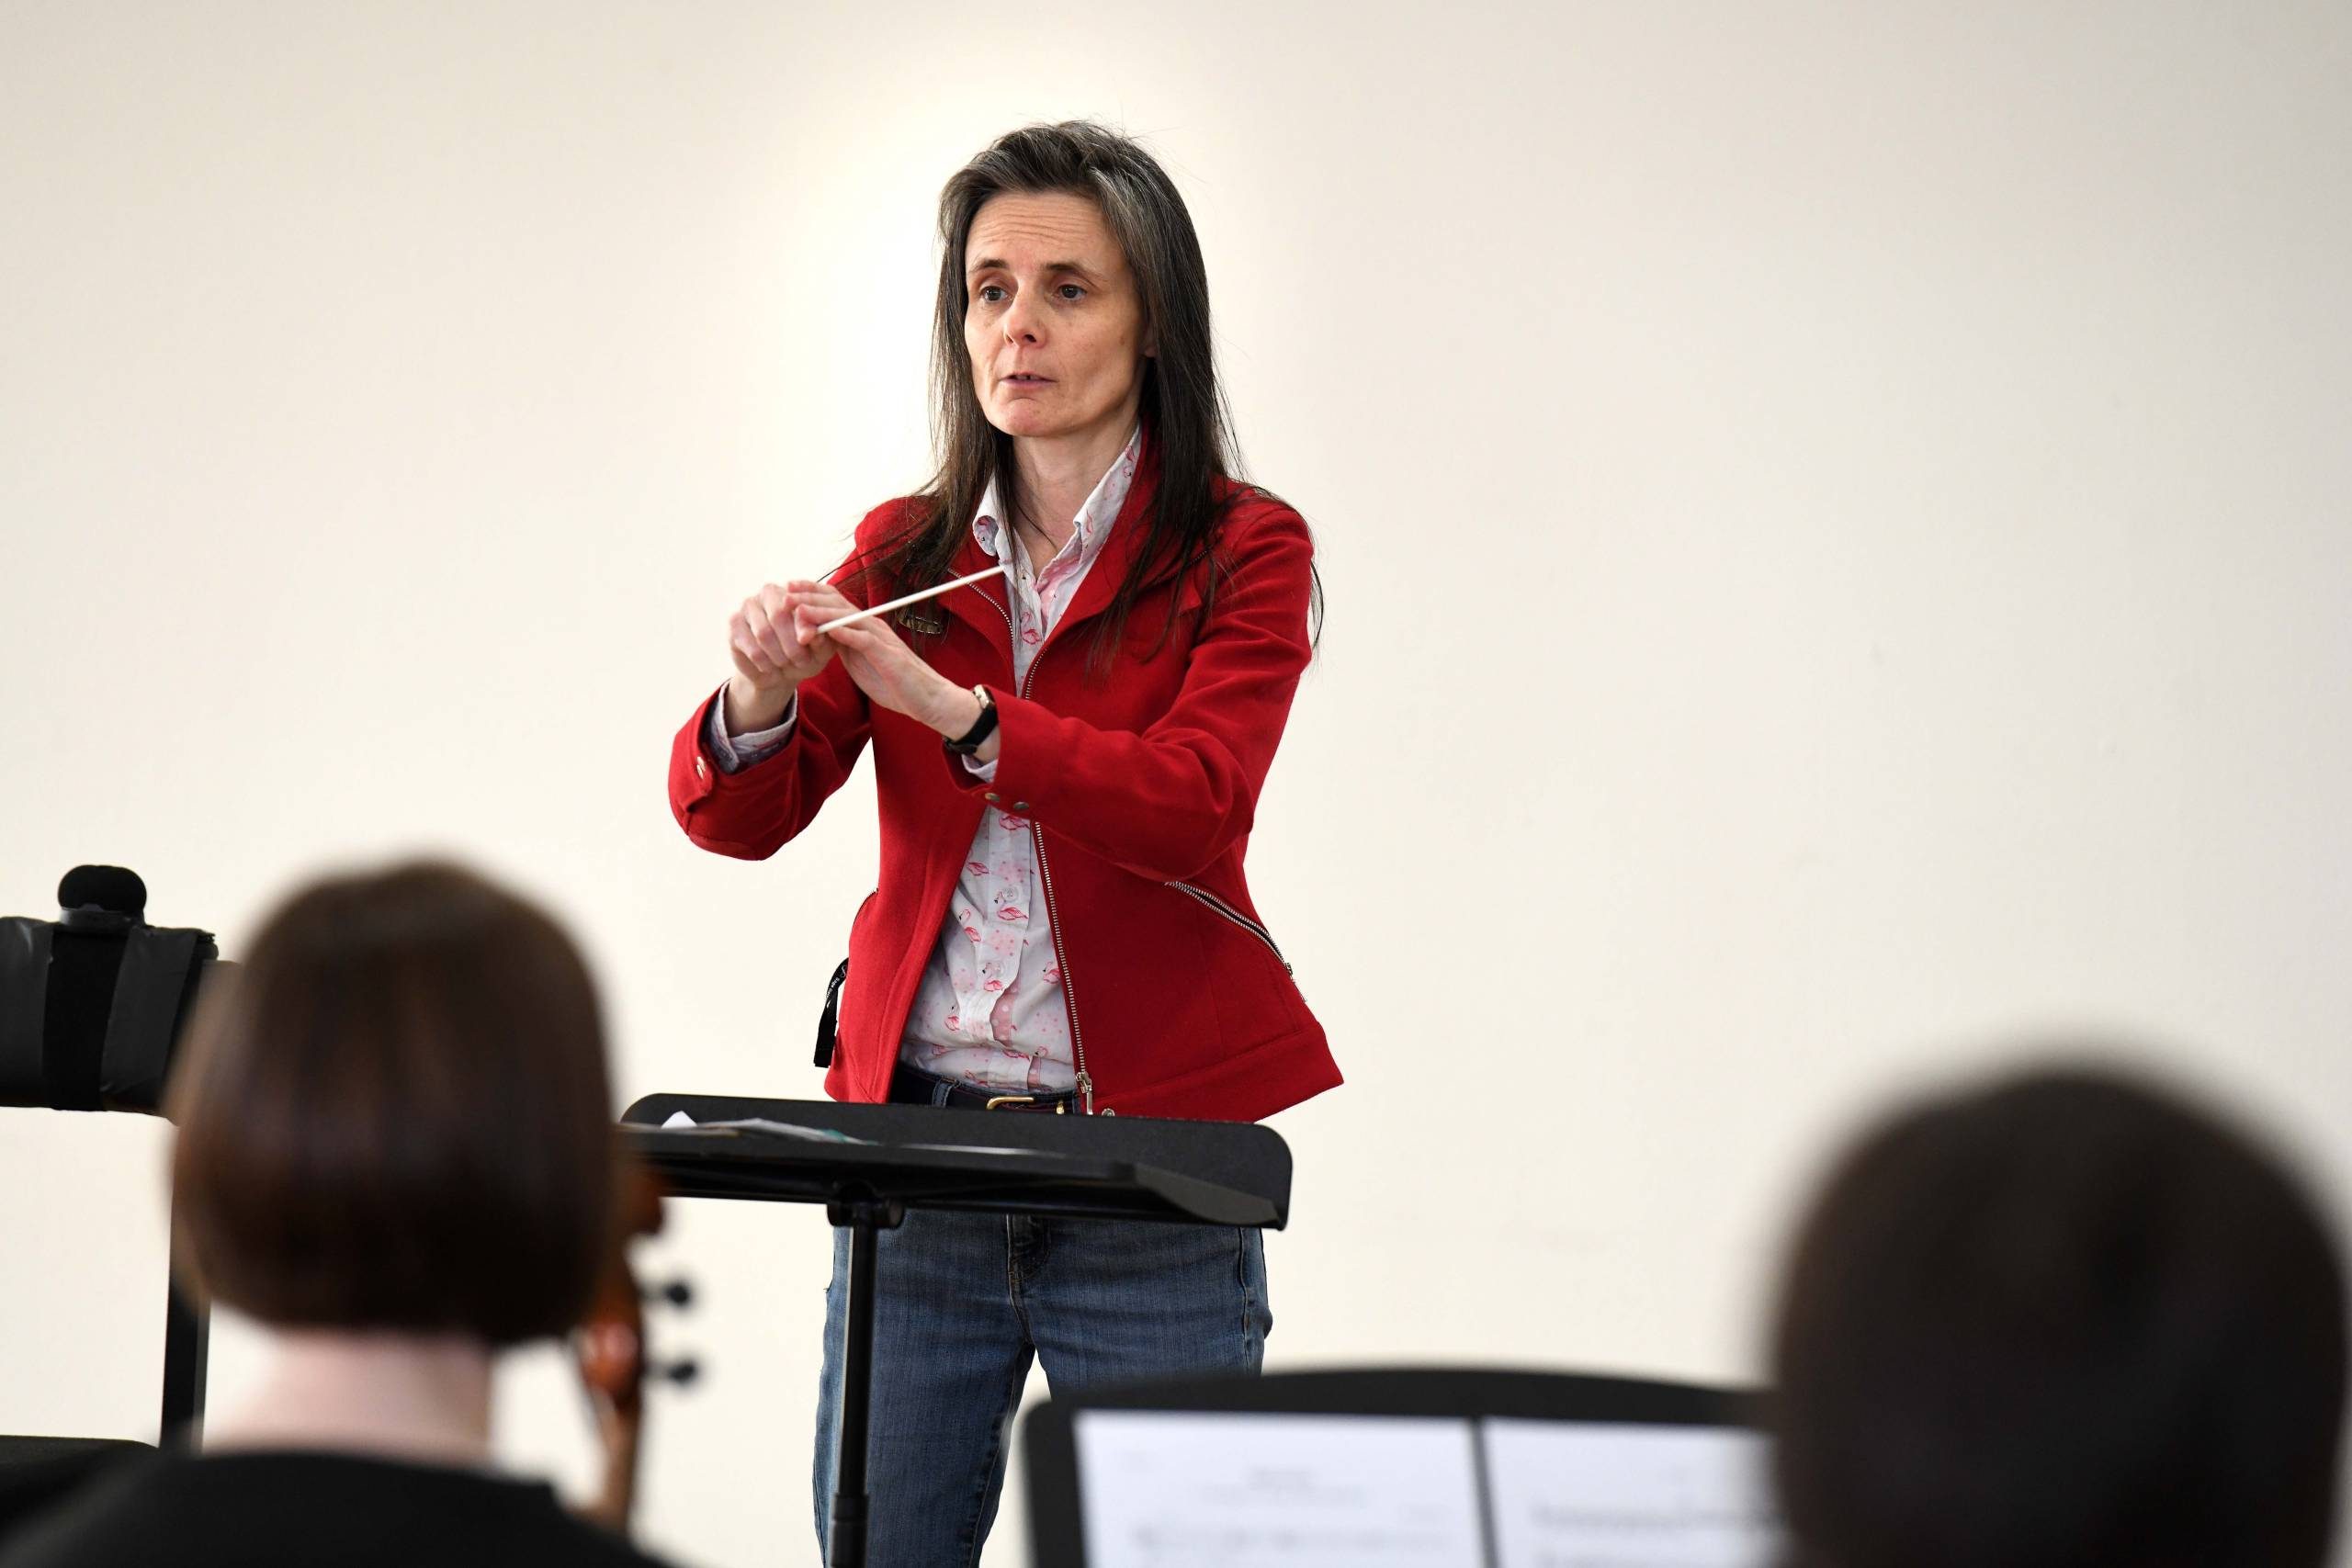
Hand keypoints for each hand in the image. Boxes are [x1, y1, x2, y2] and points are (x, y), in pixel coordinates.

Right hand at [724, 581, 836, 729]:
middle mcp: (767, 593)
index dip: (803, 623)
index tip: (808, 640)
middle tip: (801, 661)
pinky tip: (770, 667)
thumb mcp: (820, 649)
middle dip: (791, 643)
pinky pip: (751, 647)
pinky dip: (764, 662)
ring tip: (787, 664)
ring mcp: (748, 607)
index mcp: (793, 592)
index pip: (797, 603)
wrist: (779, 672)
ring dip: (778, 655)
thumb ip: (821, 640)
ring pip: (763, 633)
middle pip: (777, 615)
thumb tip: (813, 634)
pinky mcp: (734, 625)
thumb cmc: (804, 654)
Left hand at [785, 581, 975, 734]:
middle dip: (809, 597)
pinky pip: (863, 640)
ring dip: (820, 612)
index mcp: (862, 627)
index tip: (788, 588)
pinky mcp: (887, 655)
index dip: (811, 592)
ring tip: (798, 608)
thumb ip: (842, 647)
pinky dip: (845, 633)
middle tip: (785, 591)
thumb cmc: (893, 682)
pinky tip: (827, 630)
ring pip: (846, 618)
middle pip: (837, 604)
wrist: (925, 699)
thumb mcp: (859, 662)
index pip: (834, 602)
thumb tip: (820, 637)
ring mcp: (880, 638)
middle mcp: (870, 626)